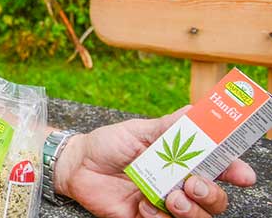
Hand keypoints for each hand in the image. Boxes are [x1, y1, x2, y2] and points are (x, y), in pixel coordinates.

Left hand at [53, 108, 256, 217]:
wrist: (76, 165)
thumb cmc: (108, 144)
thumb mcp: (137, 131)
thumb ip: (168, 126)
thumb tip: (196, 112)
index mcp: (181, 159)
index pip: (217, 167)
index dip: (234, 170)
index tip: (242, 174)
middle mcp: (178, 183)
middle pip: (214, 198)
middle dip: (211, 194)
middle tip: (193, 185)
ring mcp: (165, 204)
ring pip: (197, 216)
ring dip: (190, 211)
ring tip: (171, 199)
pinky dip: (159, 217)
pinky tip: (143, 206)